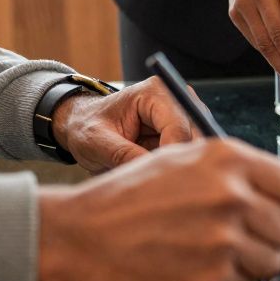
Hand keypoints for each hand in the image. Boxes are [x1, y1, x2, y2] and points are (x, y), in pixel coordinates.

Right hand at [36, 138, 279, 280]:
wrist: (76, 240)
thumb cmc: (126, 199)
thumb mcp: (182, 160)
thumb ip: (237, 174)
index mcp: (228, 161)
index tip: (277, 209)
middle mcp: (231, 199)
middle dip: (272, 234)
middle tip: (244, 236)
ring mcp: (222, 245)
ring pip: (271, 261)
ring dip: (251, 261)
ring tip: (212, 252)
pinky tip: (192, 268)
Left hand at [50, 77, 196, 172]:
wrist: (83, 124)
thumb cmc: (86, 127)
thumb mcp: (96, 142)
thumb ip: (124, 155)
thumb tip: (151, 173)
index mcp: (155, 93)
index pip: (179, 130)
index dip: (171, 159)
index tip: (157, 183)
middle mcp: (176, 98)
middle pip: (194, 139)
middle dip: (177, 164)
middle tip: (158, 187)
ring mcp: (183, 114)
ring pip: (196, 148)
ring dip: (177, 166)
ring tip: (154, 181)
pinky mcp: (184, 129)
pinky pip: (190, 153)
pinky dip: (176, 167)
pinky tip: (158, 175)